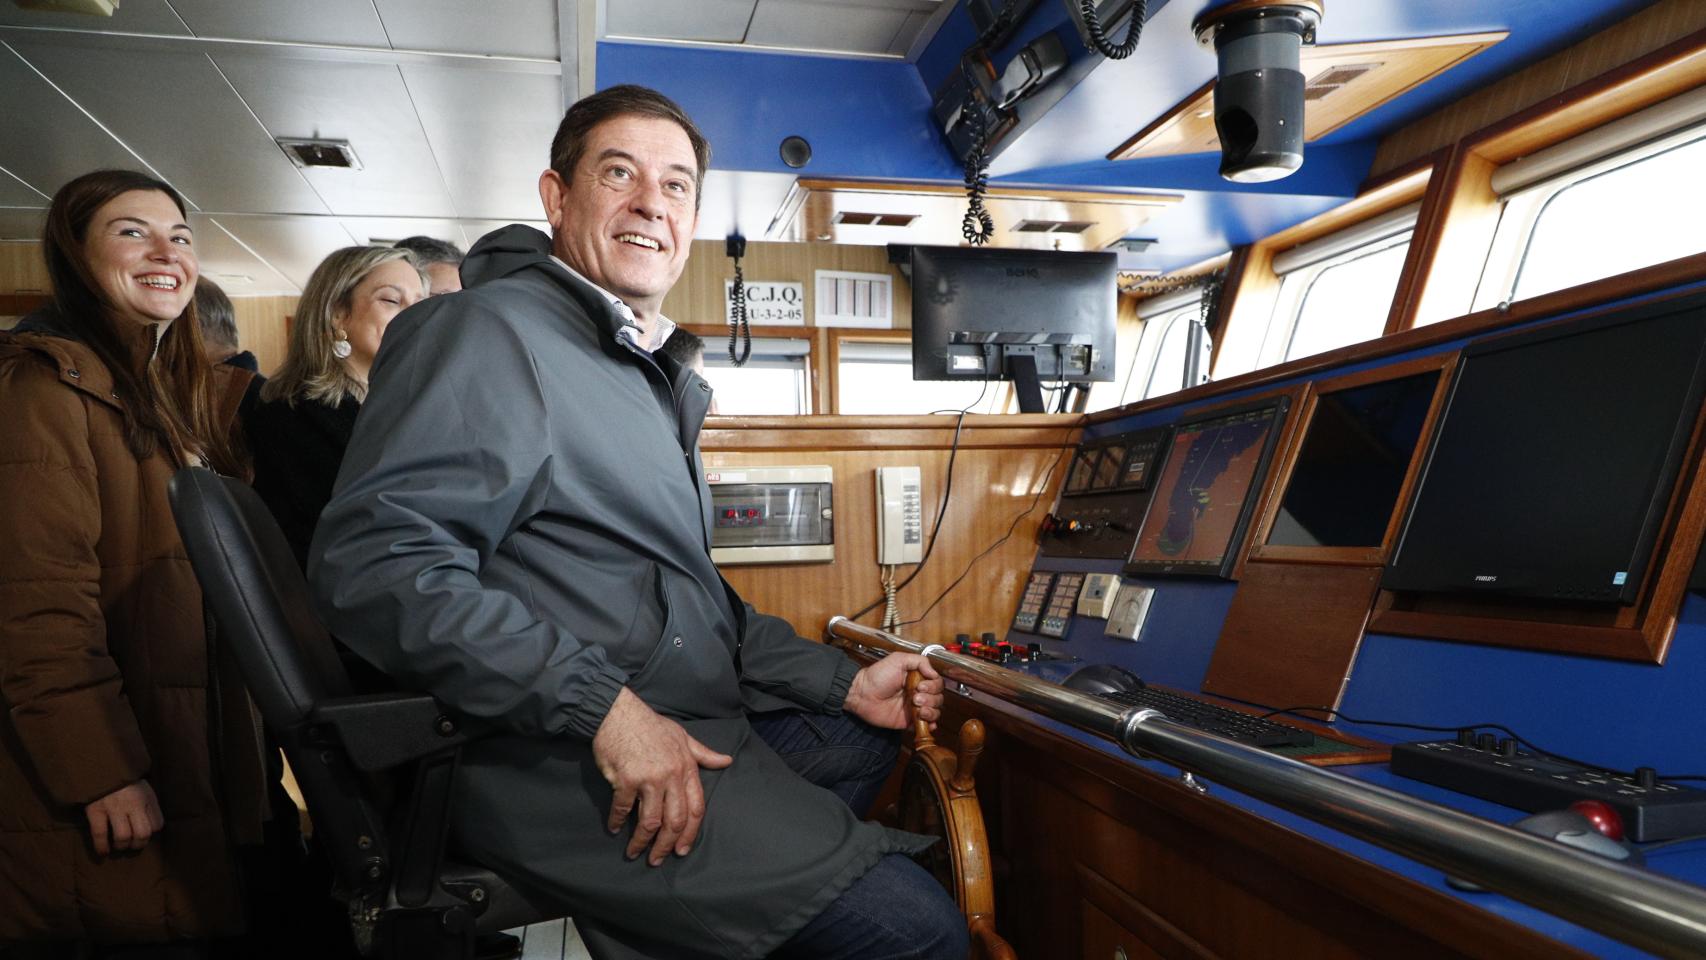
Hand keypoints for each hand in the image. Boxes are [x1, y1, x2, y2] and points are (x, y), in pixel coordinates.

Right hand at [85, 780, 163, 856]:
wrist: (101, 764)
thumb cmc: (124, 780)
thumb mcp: (143, 788)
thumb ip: (149, 805)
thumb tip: (152, 828)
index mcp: (147, 797)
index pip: (157, 824)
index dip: (151, 833)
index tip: (143, 835)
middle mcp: (133, 803)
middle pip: (142, 833)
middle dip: (138, 844)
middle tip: (132, 845)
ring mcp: (114, 807)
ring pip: (123, 836)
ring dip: (121, 846)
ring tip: (119, 846)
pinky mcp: (95, 810)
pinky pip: (100, 834)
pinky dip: (102, 847)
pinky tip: (103, 852)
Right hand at [592, 687, 732, 865]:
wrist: (618, 712)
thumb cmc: (650, 725)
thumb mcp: (682, 736)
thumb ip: (703, 754)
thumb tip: (727, 761)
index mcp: (687, 768)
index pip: (696, 808)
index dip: (691, 834)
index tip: (682, 850)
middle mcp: (671, 776)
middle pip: (675, 821)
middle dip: (666, 845)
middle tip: (658, 860)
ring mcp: (649, 779)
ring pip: (650, 821)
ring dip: (642, 842)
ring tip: (634, 852)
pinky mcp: (625, 780)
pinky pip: (623, 809)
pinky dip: (617, 822)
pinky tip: (614, 829)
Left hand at [844, 653, 942, 730]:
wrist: (862, 693)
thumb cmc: (877, 675)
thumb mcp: (898, 660)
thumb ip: (919, 661)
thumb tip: (934, 673)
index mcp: (918, 679)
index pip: (937, 684)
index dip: (933, 686)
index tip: (921, 686)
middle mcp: (919, 693)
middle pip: (938, 698)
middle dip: (930, 698)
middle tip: (915, 697)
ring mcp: (914, 708)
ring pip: (935, 712)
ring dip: (930, 711)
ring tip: (917, 708)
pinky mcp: (909, 721)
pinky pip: (925, 725)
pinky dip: (930, 725)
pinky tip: (925, 722)